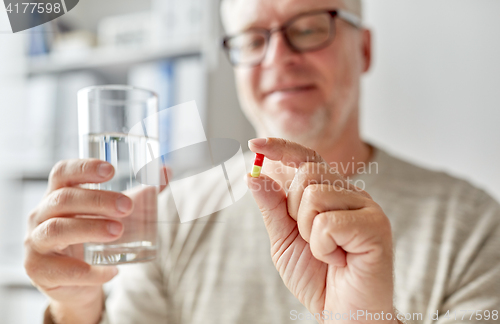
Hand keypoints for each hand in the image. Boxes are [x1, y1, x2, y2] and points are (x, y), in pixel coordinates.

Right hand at [24, 159, 132, 323]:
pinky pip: (61, 270)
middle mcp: (41, 215)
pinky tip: (111, 270)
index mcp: (58, 195)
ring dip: (89, 228)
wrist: (80, 282)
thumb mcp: (116, 214)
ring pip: (56, 229)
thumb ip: (142, 194)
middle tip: (128, 207)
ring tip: (118, 231)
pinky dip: (88, 271)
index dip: (84, 168)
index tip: (112, 170)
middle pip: (63, 199)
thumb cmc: (96, 238)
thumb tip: (167, 171)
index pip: (63, 173)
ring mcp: (36, 243)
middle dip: (97, 200)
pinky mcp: (39, 270)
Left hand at [246, 138, 397, 323]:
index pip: (306, 158)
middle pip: (307, 174)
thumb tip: (254, 174)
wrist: (343, 313)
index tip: (254, 143)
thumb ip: (272, 208)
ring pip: (316, 196)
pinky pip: (328, 222)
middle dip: (294, 211)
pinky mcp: (376, 226)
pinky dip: (323, 248)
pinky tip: (339, 260)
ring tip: (327, 252)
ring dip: (309, 232)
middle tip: (311, 240)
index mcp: (330, 193)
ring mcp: (367, 207)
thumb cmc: (316, 277)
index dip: (281, 148)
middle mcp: (350, 194)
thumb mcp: (283, 240)